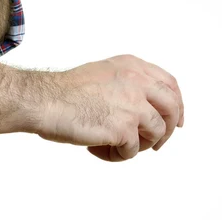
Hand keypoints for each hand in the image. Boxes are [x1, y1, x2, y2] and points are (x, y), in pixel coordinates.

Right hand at [33, 54, 183, 160]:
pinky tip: (97, 148)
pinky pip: (132, 150)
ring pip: (156, 132)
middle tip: (155, 143)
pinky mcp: (124, 128)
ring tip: (114, 145)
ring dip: (139, 145)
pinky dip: (117, 155)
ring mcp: (133, 105)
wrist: (44, 100)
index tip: (175, 120)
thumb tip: (145, 107)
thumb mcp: (102, 73)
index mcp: (131, 66)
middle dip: (167, 129)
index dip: (176, 105)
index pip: (169, 84)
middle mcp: (137, 82)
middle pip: (172, 108)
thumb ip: (127, 83)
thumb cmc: (63, 91)